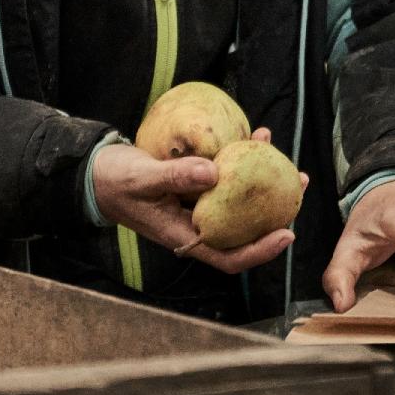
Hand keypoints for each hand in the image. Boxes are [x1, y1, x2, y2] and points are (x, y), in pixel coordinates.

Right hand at [91, 127, 307, 274]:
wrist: (95, 172)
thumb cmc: (114, 181)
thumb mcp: (143, 178)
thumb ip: (176, 175)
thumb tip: (215, 172)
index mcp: (184, 236)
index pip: (229, 256)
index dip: (261, 251)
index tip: (287, 234)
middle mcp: (196, 226)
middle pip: (243, 230)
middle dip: (274, 212)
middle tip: (298, 185)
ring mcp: (197, 208)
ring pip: (238, 203)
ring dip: (263, 184)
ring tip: (287, 162)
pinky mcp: (195, 188)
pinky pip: (226, 180)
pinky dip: (242, 162)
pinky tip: (255, 137)